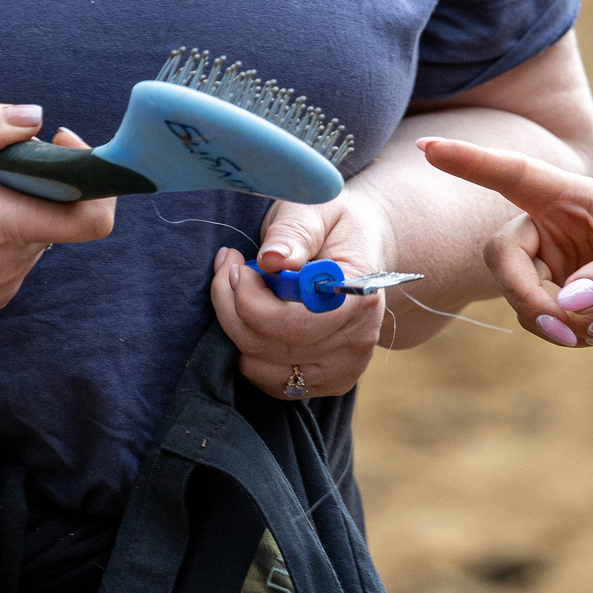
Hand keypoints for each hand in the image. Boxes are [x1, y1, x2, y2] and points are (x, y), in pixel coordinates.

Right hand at [0, 98, 116, 312]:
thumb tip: (33, 119)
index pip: (91, 218)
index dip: (94, 172)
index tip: (59, 139)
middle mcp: (4, 269)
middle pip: (61, 212)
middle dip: (37, 175)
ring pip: (39, 229)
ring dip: (15, 199)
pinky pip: (17, 250)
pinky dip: (0, 224)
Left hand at [207, 190, 395, 400]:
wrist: (363, 248)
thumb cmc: (335, 225)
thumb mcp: (317, 210)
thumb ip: (295, 232)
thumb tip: (272, 258)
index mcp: (359, 298)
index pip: (295, 324)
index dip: (252, 300)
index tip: (238, 264)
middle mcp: (357, 343)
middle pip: (270, 347)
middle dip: (233, 306)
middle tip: (229, 267)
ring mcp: (343, 369)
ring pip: (261, 367)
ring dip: (235, 327)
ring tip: (240, 286)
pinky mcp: (325, 382)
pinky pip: (269, 381)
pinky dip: (248, 350)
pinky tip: (252, 316)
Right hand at [420, 138, 592, 349]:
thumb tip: (570, 303)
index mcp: (570, 195)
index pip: (511, 174)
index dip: (468, 162)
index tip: (427, 148)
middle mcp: (551, 224)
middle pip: (503, 258)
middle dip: (529, 298)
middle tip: (565, 328)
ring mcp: (554, 261)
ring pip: (521, 298)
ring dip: (556, 325)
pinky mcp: (564, 293)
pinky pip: (543, 320)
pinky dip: (570, 334)